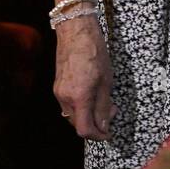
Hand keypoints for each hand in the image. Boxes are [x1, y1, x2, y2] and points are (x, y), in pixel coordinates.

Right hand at [54, 18, 114, 139]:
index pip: (84, 129)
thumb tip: (104, 124)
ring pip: (73, 114)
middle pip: (78, 123)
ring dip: (89, 114)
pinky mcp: (57, 86)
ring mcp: (58, 92)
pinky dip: (82, 105)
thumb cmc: (95, 52)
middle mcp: (64, 98)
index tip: (109, 134)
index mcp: (79, 97)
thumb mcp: (106, 80)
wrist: (75, 32)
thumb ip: (104, 105)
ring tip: (105, 102)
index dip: (98, 136)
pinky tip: (93, 95)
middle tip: (112, 111)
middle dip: (96, 123)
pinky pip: (69, 104)